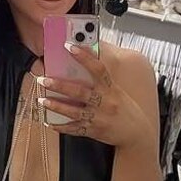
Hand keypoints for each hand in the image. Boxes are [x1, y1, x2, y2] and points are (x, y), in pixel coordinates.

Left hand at [37, 44, 152, 149]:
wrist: (137, 134)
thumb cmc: (127, 110)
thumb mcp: (118, 92)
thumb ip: (103, 81)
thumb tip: (87, 63)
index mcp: (111, 90)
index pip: (98, 69)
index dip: (84, 56)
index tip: (70, 46)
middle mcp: (104, 103)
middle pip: (80, 92)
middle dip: (60, 85)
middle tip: (44, 79)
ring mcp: (98, 118)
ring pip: (74, 111)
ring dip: (56, 106)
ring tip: (42, 100)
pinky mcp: (93, 131)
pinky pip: (74, 129)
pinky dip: (60, 127)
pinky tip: (49, 122)